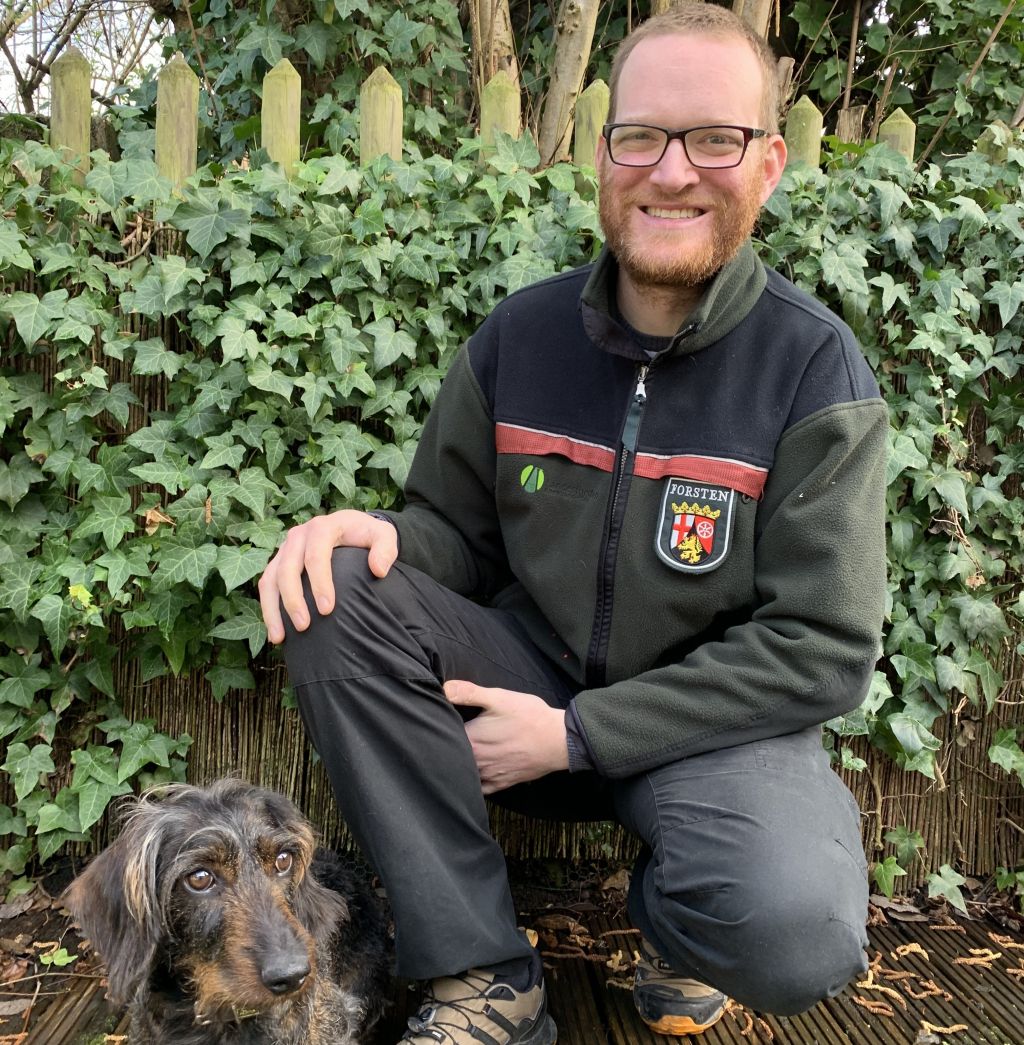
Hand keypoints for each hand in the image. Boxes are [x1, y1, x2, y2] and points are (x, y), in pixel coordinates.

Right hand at [258, 509, 398, 643]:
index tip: (327, 609)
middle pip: (288, 569)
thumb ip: (386, 549)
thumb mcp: (385, 535)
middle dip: (293, 600)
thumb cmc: (367, 534)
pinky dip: (268, 609)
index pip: (315, 556)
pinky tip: (276, 633)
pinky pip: (267, 586)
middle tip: (304, 626)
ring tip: (280, 637)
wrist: (352, 527)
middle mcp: (298, 536)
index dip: (319, 583)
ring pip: (270, 579)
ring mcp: (285, 549)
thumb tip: (378, 570)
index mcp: (322, 528)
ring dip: (273, 609)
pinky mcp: (279, 562)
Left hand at [444, 681, 568, 794]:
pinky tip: (474, 773)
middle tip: (443, 740)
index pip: (444, 736)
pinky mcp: (502, 783)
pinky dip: (474, 782)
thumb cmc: (529, 717)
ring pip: (465, 773)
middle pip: (452, 757)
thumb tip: (444, 687)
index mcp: (471, 740)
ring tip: (456, 756)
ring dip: (460, 765)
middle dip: (448, 748)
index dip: (439, 729)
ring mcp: (489, 775)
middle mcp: (476, 761)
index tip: (436, 725)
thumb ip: (469, 692)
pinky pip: (480, 788)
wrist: (558, 740)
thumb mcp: (499, 697)